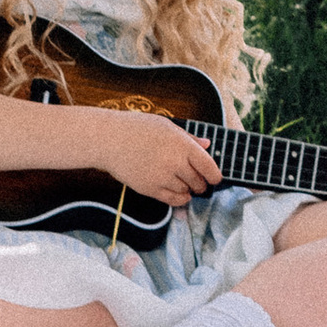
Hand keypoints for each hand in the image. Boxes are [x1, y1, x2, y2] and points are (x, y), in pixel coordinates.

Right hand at [98, 110, 222, 205]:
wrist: (109, 140)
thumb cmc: (137, 128)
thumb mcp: (167, 126)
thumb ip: (188, 137)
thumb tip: (207, 144)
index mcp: (182, 144)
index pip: (208, 165)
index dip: (215, 175)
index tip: (216, 179)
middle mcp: (175, 162)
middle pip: (198, 181)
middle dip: (201, 183)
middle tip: (200, 182)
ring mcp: (162, 177)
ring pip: (186, 191)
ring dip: (189, 190)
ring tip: (187, 185)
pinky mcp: (150, 189)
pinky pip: (172, 200)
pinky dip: (180, 200)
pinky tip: (181, 195)